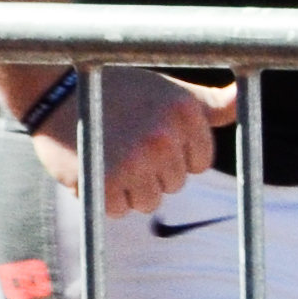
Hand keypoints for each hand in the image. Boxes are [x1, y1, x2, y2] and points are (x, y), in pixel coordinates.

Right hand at [23, 67, 239, 222]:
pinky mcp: (103, 180)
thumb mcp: (171, 91)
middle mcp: (165, 137)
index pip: (199, 163)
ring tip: (109, 157)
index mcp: (186, 114)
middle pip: (174, 184)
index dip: (175, 158)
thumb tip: (242, 97)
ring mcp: (135, 160)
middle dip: (152, 172)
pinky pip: (117, 210)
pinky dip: (104, 199)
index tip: (151, 140)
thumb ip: (210, 104)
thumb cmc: (120, 89)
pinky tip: (93, 169)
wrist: (55, 88)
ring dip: (129, 190)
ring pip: (149, 202)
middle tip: (123, 145)